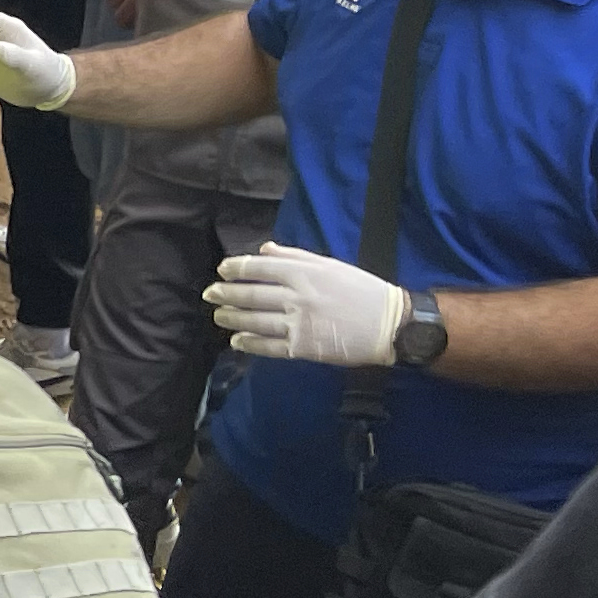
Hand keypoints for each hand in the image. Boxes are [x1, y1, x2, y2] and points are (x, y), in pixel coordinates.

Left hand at [206, 242, 411, 364]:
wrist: (388, 324)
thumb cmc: (361, 290)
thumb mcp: (330, 266)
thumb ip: (294, 257)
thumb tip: (264, 250)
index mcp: (304, 274)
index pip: (259, 268)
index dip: (236, 269)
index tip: (222, 269)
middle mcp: (297, 297)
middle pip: (251, 295)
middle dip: (226, 294)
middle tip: (209, 294)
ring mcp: (298, 323)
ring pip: (254, 321)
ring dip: (231, 318)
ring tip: (218, 316)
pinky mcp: (302, 347)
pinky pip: (267, 346)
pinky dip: (248, 343)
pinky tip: (236, 341)